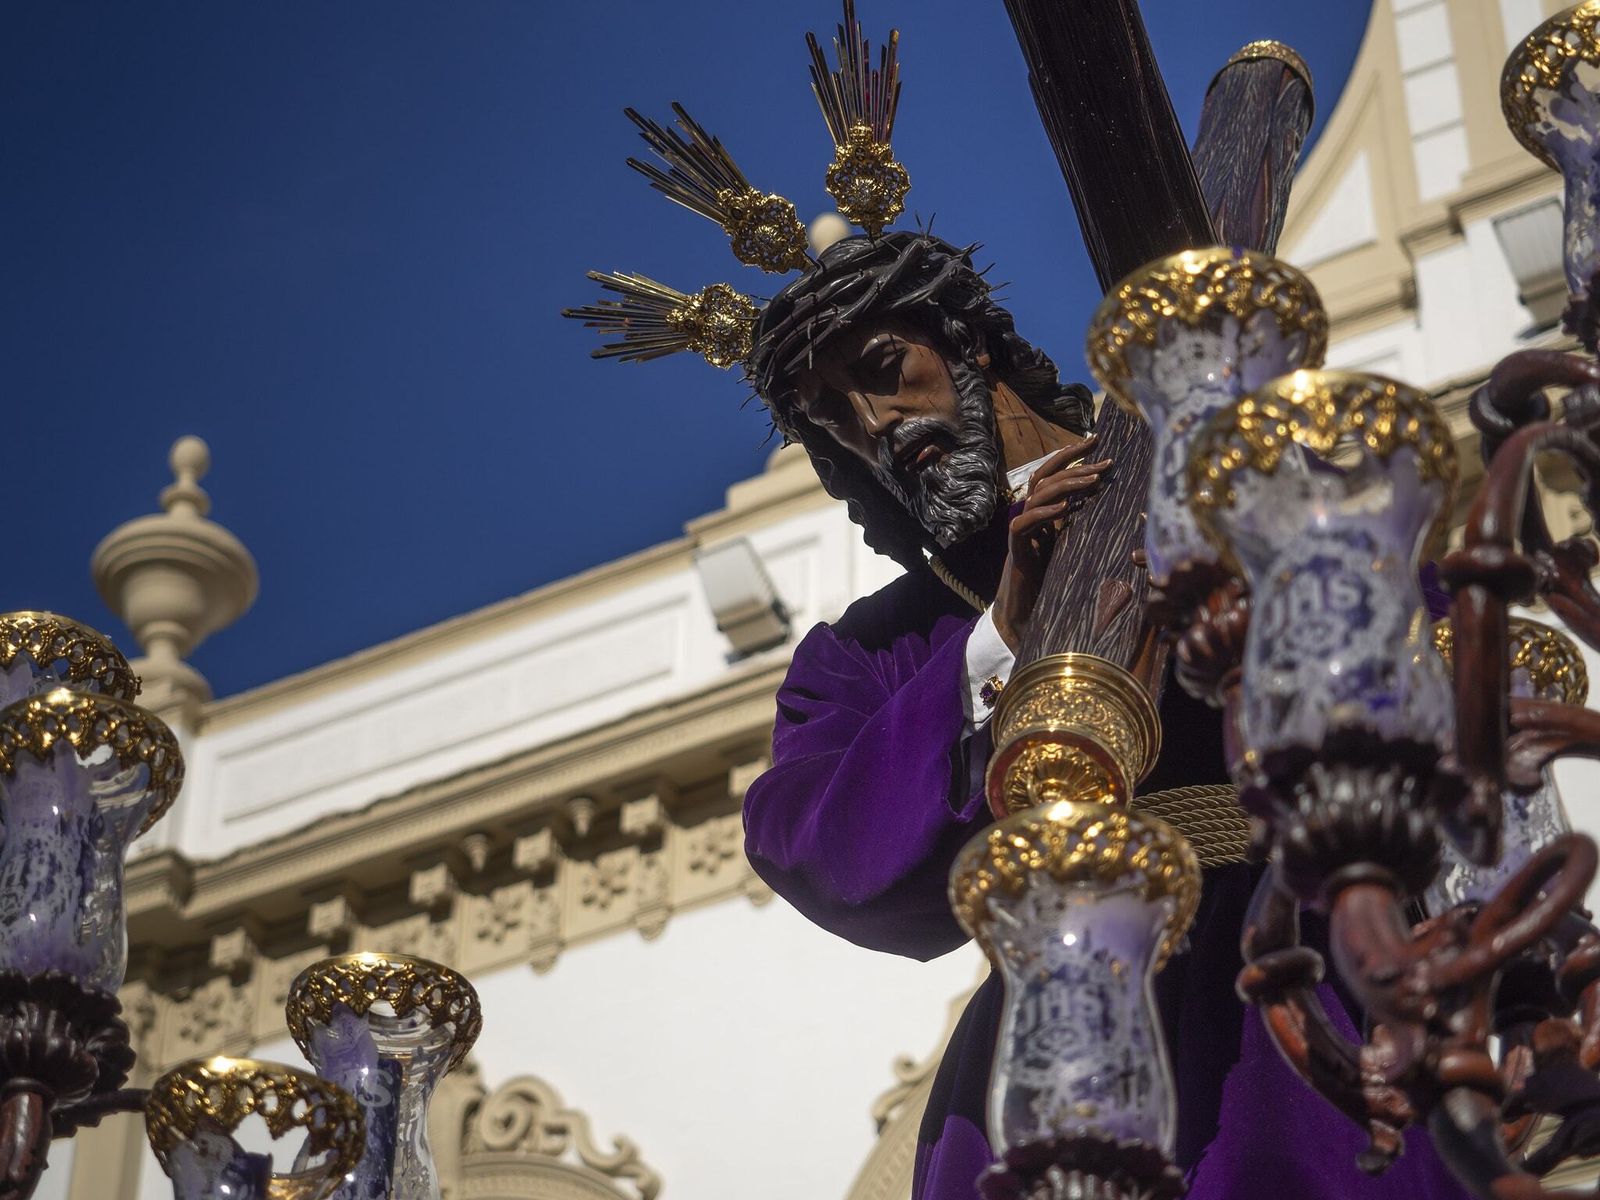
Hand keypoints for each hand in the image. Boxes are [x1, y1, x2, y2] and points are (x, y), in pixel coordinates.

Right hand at [991, 436, 1110, 652]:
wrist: (1025, 608)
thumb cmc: (1052, 579)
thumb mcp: (1074, 546)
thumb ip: (1086, 526)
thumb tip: (1121, 512)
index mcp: (1043, 509)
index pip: (1054, 472)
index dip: (1073, 456)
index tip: (1097, 442)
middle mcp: (1029, 513)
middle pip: (1045, 474)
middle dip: (1073, 462)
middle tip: (1104, 458)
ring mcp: (1021, 527)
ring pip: (1039, 494)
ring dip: (1067, 485)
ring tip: (1093, 481)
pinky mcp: (1016, 546)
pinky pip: (1026, 522)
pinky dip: (1045, 513)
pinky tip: (1065, 508)